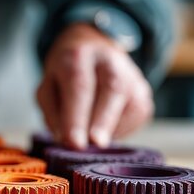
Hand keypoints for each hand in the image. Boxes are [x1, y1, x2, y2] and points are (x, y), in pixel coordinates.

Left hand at [36, 23, 153, 148]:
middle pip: (112, 90)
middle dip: (102, 121)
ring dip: (109, 130)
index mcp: (78, 56)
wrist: (94, 49)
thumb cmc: (66, 74)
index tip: (74, 142)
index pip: (79, 86)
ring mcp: (132, 76)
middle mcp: (109, 61)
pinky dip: (119, 131)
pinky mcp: (144, 93)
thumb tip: (64, 139)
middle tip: (93, 145)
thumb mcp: (48, 86)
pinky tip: (105, 130)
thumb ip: (52, 112)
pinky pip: (136, 117)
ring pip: (129, 106)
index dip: (77, 115)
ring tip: (92, 140)